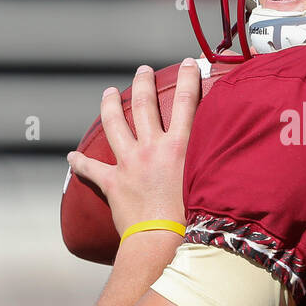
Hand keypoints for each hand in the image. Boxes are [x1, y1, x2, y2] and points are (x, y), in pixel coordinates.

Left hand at [66, 59, 200, 236]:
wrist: (162, 242)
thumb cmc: (194, 219)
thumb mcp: (211, 182)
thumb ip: (215, 162)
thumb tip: (234, 155)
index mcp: (180, 147)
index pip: (187, 102)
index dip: (189, 78)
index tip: (190, 63)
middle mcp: (152, 149)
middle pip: (144, 105)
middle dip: (143, 83)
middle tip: (142, 70)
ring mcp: (129, 163)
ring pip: (114, 125)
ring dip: (109, 105)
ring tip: (107, 92)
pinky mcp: (113, 183)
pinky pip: (92, 169)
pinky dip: (80, 163)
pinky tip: (71, 156)